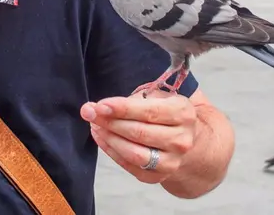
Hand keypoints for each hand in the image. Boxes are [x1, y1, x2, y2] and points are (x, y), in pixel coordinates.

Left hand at [80, 91, 196, 184]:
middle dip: (110, 122)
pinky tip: (101, 138)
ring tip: (95, 125)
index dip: (122, 109)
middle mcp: (181, 140)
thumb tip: (97, 107)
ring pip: (134, 153)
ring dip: (109, 138)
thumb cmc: (164, 112)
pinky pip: (130, 166)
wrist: (184, 139)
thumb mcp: (156, 97)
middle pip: (139, 133)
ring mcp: (172, 161)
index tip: (100, 105)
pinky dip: (111, 151)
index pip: (149, 112)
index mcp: (182, 113)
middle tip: (90, 112)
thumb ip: (131, 100)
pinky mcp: (159, 177)